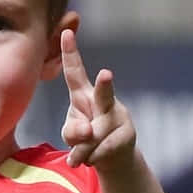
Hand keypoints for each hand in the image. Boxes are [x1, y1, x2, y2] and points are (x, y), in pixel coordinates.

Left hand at [61, 29, 136, 173]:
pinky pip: (100, 151)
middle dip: (104, 85)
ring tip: (81, 156)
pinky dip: (90, 159)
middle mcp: (103, 101)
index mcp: (83, 95)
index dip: (69, 53)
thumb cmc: (87, 139)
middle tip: (106, 73)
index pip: (75, 72)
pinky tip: (93, 158)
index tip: (65, 32)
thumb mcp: (71, 135)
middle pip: (103, 94)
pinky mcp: (127, 135)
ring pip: (94, 134)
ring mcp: (118, 116)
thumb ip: (72, 132)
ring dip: (82, 151)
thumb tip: (88, 132)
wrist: (113, 158)